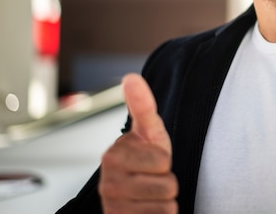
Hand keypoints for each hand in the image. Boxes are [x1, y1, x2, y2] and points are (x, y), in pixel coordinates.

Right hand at [98, 74, 177, 212]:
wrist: (137, 199)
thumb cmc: (146, 162)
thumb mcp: (148, 132)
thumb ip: (142, 106)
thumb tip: (130, 77)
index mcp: (112, 156)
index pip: (162, 159)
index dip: (165, 160)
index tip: (152, 160)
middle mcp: (108, 184)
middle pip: (167, 185)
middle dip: (167, 182)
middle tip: (154, 179)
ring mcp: (113, 207)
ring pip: (166, 206)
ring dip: (166, 202)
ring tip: (152, 196)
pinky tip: (149, 212)